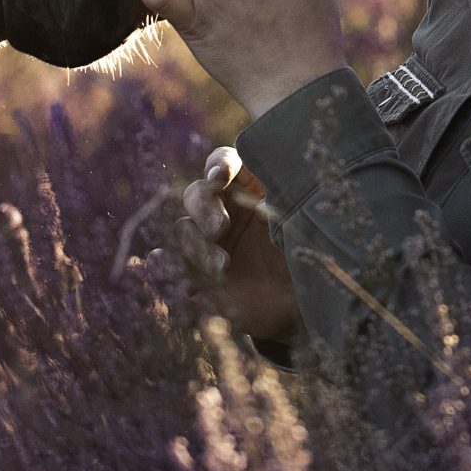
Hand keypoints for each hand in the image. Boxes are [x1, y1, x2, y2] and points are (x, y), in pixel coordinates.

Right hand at [178, 146, 300, 344]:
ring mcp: (211, 245)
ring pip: (184, 231)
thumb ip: (291, 194)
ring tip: (224, 269)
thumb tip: (276, 169)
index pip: (224, 163)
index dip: (218, 165)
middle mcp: (227, 211)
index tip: (221, 176)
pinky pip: (172, 266)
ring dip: (198, 247)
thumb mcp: (307, 220)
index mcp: (252, 189)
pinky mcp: (201, 278)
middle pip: (196, 194)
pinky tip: (157, 262)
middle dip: (204, 208)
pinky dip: (162, 264)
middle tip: (222, 229)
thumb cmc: (313, 255)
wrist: (311, 307)